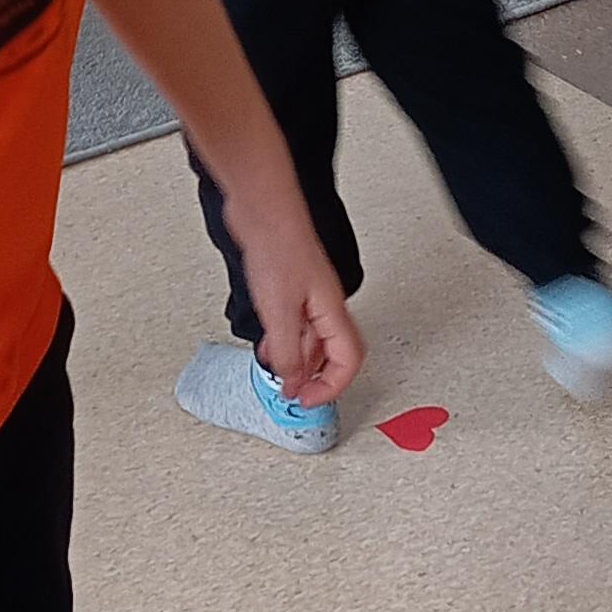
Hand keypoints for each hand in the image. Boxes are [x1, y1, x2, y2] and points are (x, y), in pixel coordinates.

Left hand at [236, 213, 364, 409]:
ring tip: (280, 377)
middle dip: (315, 378)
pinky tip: (270, 346)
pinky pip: (295, 326)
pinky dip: (285, 343)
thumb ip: (285, 349)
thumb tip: (288, 376)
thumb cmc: (278, 247)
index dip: (332, 386)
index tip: (310, 399)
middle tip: (295, 394)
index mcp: (332, 312)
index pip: (348, 360)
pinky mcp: (290, 287)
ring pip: (313, 340)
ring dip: (298, 362)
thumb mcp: (279, 311)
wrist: (264, 212)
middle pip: (332, 353)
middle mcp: (325, 305)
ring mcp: (308, 296)